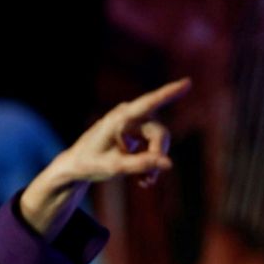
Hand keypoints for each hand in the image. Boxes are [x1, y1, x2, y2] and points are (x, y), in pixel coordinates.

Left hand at [19, 77, 191, 240]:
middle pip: (159, 133)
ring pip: (159, 141)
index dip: (169, 93)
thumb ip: (141, 165)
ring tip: (146, 182)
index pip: (148, 103)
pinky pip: (153, 146)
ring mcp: (133, 124)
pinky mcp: (135, 133)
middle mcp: (128, 116)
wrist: (76, 166)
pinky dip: (151, 163)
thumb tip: (169, 164)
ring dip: (155, 162)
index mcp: (119, 119)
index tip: (187, 82)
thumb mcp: (114, 167)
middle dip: (158, 156)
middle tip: (149, 178)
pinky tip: (144, 180)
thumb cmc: (89, 163)